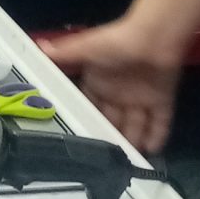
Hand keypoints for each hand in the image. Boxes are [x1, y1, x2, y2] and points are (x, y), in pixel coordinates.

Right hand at [44, 13, 187, 152]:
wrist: (152, 38)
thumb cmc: (115, 43)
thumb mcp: (86, 48)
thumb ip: (65, 53)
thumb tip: (39, 47)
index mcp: (100, 82)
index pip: (91, 105)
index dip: (87, 119)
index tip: (81, 136)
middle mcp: (118, 92)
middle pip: (113, 120)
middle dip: (110, 136)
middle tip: (104, 158)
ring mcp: (141, 97)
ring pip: (135, 125)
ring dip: (132, 140)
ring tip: (125, 160)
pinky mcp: (161, 100)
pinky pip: (159, 122)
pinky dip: (157, 136)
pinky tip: (151, 150)